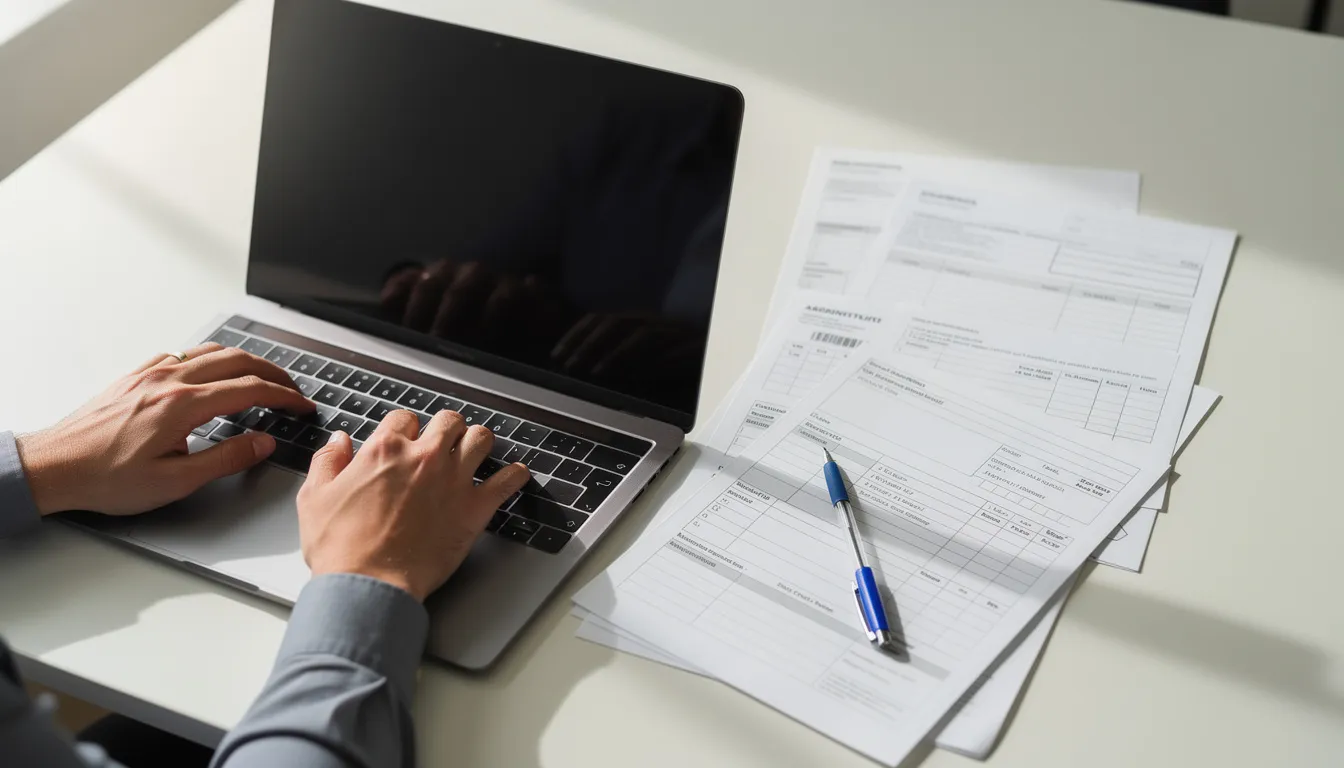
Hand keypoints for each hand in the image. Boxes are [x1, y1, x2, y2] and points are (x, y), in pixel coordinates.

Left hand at [16, 343, 314, 515]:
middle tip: (292, 389)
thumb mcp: (175, 481)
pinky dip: (211, 358)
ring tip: (262, 376)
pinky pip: (183, 354)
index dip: (285, 397)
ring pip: (212, 351)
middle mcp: (170, 381)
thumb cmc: (105, 478)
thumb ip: (225, 459)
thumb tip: (262, 442)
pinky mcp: (136, 376)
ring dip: (245, 360)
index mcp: (184, 406)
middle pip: (238, 361)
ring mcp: (151, 374)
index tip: (302, 406)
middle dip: (273, 372)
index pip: (251, 390)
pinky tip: (212, 371)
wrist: (53, 467)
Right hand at [296, 409, 529, 600]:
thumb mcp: (315, 498)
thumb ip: (328, 462)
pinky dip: (514, 475)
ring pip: (481, 438)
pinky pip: (507, 481)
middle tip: (444, 442)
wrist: (368, 585)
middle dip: (446, 429)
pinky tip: (514, 474)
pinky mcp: (474, 508)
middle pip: (448, 421)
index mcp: (384, 450)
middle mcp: (423, 458)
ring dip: (478, 442)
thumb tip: (339, 441)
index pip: (404, 418)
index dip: (406, 428)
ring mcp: (453, 480)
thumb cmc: (341, 549)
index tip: (407, 440)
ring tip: (475, 451)